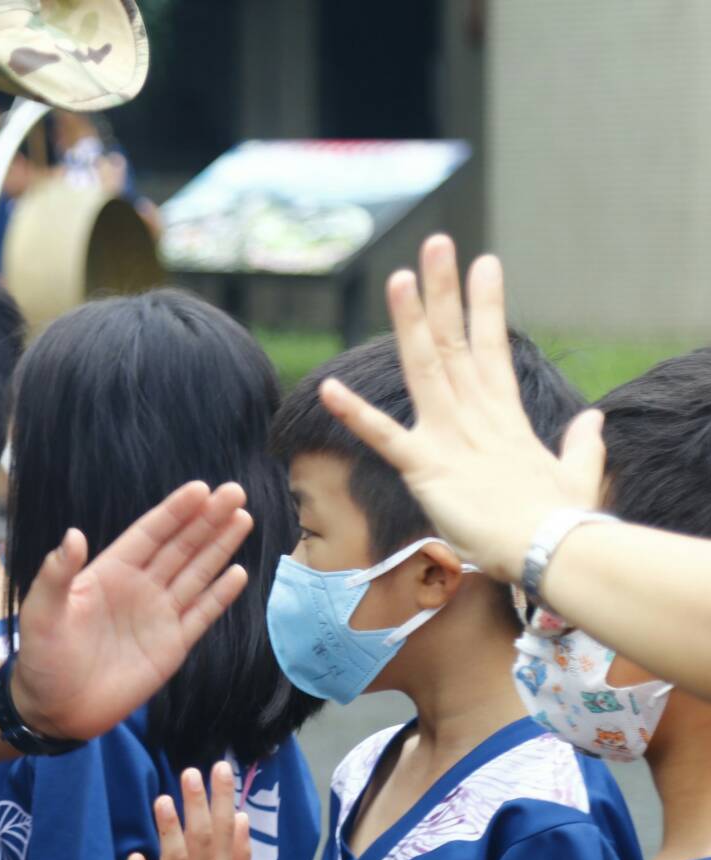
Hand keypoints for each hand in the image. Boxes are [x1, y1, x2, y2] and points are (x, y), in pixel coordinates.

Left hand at [11, 481, 251, 740]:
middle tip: (235, 492)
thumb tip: (73, 535)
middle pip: (180, 546)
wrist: (56, 710)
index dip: (175, 511)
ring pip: (196, 573)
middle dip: (207, 519)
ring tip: (243, 518)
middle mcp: (139, 587)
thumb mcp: (41, 613)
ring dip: (219, 547)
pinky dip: (220, 595)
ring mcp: (158, 616)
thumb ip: (56, 575)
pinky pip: (201, 615)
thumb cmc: (42, 658)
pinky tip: (238, 573)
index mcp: (110, 572)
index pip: (150, 534)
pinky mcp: (172, 646)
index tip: (201, 488)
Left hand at [127, 763, 250, 859]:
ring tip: (162, 801)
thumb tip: (242, 816)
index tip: (219, 767)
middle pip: (200, 837)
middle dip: (196, 804)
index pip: (223, 827)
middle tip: (190, 771)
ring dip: (169, 830)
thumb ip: (239, 853)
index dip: (221, 796)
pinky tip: (135, 857)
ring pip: (176, 859)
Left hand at [317, 234, 605, 581]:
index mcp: (505, 416)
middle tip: (435, 243)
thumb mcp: (577, 475)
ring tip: (397, 278)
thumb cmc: (562, 523)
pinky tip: (327, 388)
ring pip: (424, 367)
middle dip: (444, 292)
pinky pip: (383, 436)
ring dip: (409, 322)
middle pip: (455, 342)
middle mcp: (475, 415)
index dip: (485, 305)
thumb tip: (594, 421)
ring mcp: (450, 436)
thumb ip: (582, 445)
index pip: (492, 348)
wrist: (552, 552)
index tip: (484, 262)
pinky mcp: (427, 467)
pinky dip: (354, 413)